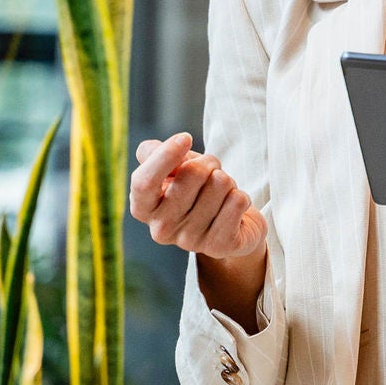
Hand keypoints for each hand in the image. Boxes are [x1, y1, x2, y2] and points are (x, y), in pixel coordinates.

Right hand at [130, 133, 267, 260]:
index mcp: (143, 208)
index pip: (143, 182)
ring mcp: (190, 241)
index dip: (164, 156)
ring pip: (220, 183)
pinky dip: (241, 196)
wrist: (231, 225)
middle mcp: (161, 229)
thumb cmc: (198, 190)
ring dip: (227, 181)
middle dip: (210, 163)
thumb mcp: (174, 167)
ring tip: (222, 194)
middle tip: (212, 174)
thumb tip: (155, 148)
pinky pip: (237, 201)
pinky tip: (233, 208)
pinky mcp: (219, 246)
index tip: (185, 138)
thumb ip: (154, 153)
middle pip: (192, 173)